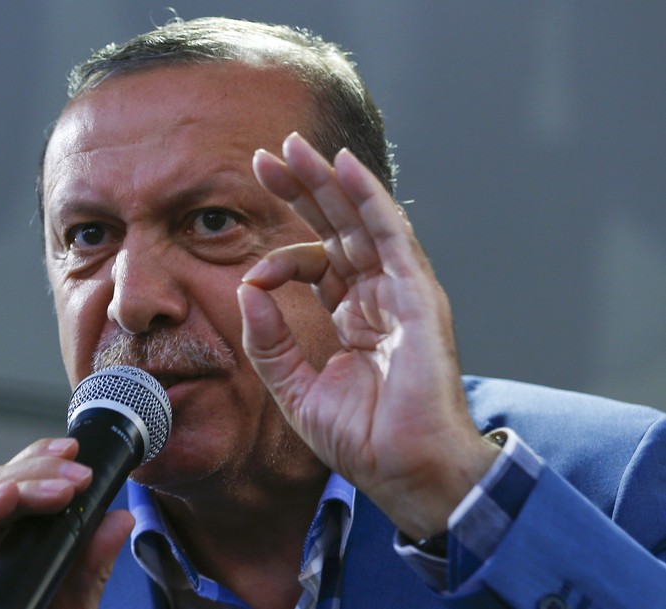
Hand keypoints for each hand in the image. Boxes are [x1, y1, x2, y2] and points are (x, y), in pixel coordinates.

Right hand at [0, 438, 133, 608]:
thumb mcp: (72, 602)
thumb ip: (92, 565)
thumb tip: (120, 520)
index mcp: (9, 545)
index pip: (19, 485)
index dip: (42, 460)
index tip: (76, 450)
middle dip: (40, 468)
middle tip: (80, 472)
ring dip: (23, 485)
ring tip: (62, 486)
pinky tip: (7, 499)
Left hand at [238, 133, 497, 537]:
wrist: (404, 470)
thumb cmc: (362, 437)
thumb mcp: (295, 388)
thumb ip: (268, 342)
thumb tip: (247, 289)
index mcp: (352, 315)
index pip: (315, 263)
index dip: (279, 256)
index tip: (252, 275)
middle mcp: (377, 295)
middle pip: (336, 228)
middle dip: (303, 191)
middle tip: (268, 157)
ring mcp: (400, 291)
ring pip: (363, 220)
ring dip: (330, 181)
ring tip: (296, 147)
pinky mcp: (419, 295)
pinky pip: (392, 235)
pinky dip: (368, 197)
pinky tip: (342, 166)